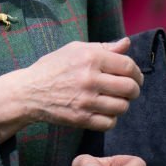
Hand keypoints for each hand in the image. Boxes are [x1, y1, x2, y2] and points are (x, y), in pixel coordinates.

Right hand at [0, 38, 141, 140]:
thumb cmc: (53, 67)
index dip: (136, 72)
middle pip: (130, 88)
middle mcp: (90, 79)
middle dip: (134, 89)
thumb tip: (126, 43)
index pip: (128, 66)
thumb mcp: (75, 50)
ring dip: (122, 104)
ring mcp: (86, 101)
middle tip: (129, 90)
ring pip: (122, 106)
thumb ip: (104, 47)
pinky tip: (104, 111)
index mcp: (91, 58)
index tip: (135, 77)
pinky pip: (110, 122)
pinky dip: (111, 118)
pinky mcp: (81, 119)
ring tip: (114, 100)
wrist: (28, 92)